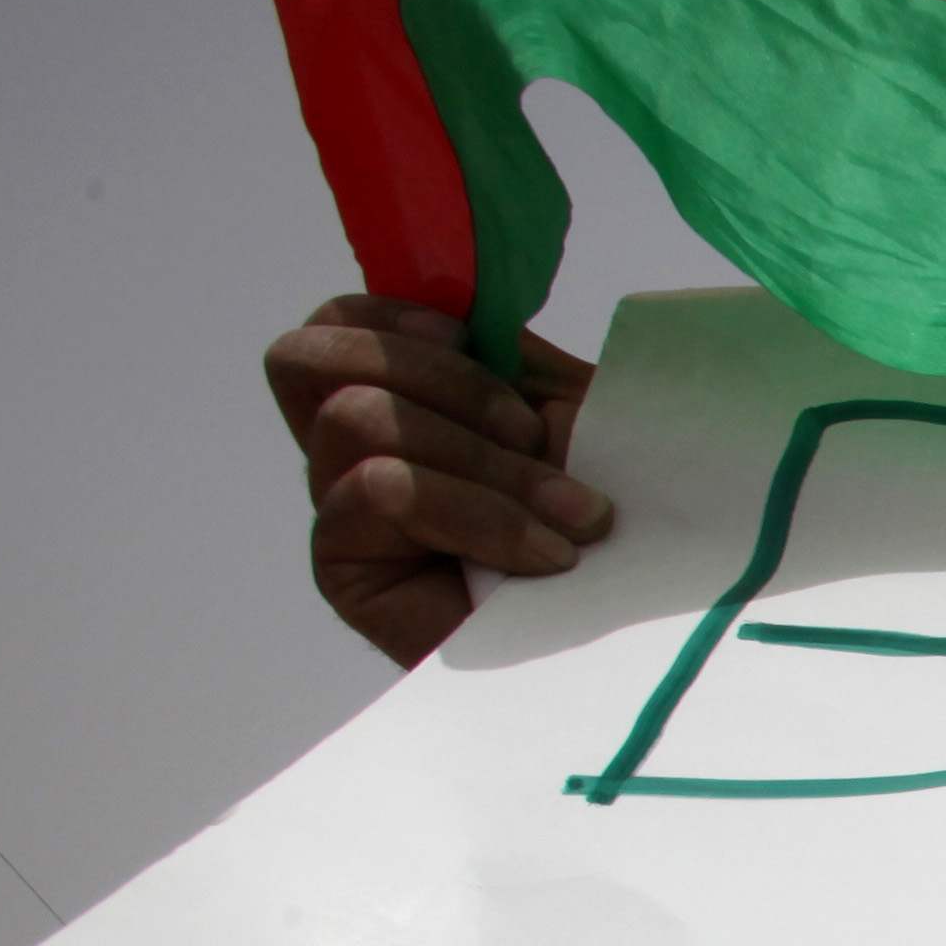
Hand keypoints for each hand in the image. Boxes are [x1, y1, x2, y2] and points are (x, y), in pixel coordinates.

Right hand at [264, 295, 608, 664]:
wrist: (636, 636)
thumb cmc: (615, 527)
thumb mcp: (571, 415)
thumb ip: (509, 358)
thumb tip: (471, 309)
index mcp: (398, 402)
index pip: (335, 323)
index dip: (394, 315)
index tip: (482, 341)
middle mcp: (348, 452)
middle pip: (309, 357)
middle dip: (438, 376)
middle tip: (533, 434)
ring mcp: (338, 510)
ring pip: (358, 417)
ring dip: (482, 457)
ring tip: (571, 515)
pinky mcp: (343, 569)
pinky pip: (380, 489)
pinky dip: (479, 512)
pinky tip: (547, 558)